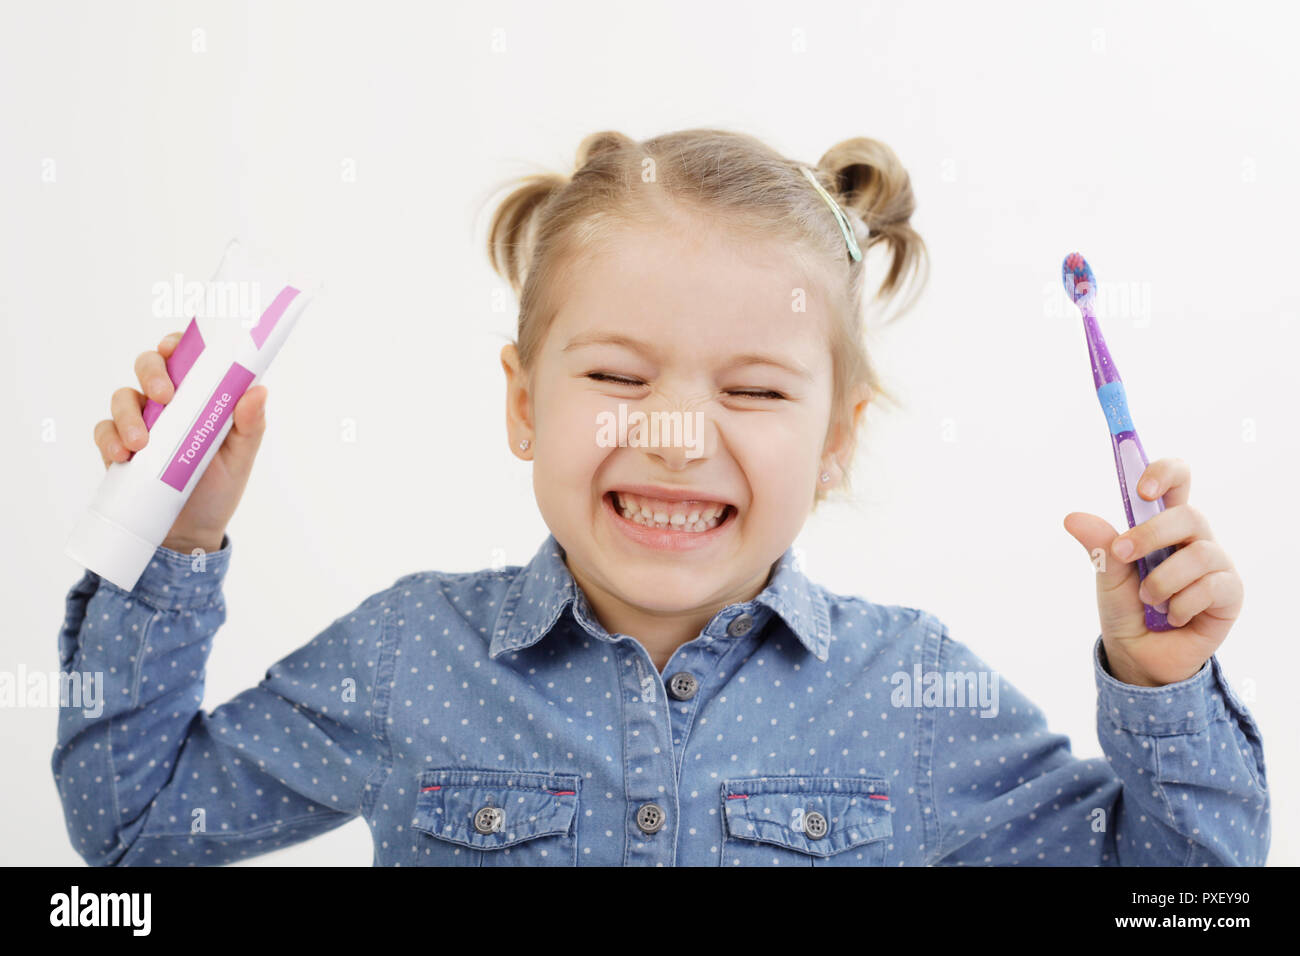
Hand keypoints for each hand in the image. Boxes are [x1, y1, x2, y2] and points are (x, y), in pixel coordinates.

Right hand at [93, 330, 269, 552]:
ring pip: (123, 397)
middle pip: (149, 366)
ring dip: (129, 414)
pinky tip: (122, 455)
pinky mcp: (118, 446)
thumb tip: (259, 390)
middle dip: (152, 373)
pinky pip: (104, 431)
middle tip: (165, 397)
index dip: (177, 343)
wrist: (191, 532)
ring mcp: (140, 422)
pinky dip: (109, 438)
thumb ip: (250, 424)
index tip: (174, 346)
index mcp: (199, 394)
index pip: (186, 355)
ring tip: (141, 443)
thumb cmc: (220, 486)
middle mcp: (167, 402)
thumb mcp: (241, 456)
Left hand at [1062, 457, 1243, 686]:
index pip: (1178, 482)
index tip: (1142, 489)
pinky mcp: (1230, 594)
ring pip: (1199, 554)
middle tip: (1122, 555)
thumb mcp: (1107, 577)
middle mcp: (1195, 540)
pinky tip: (1172, 617)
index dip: (1165, 473)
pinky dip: (1180, 605)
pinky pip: (1212, 587)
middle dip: (1151, 534)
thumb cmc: (1127, 610)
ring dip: (1162, 582)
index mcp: (1164, 527)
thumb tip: (1073, 518)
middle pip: (1190, 515)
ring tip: (1149, 601)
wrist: (1139, 656)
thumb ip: (1100, 546)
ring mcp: (1217, 566)